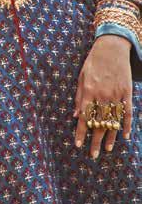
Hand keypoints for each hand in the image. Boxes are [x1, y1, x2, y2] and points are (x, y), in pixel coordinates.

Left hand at [74, 34, 131, 157]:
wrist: (111, 47)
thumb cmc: (93, 62)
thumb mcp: (81, 76)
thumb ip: (79, 97)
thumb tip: (76, 116)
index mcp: (88, 91)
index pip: (84, 117)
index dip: (81, 132)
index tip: (78, 145)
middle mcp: (102, 95)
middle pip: (98, 123)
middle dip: (94, 140)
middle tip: (92, 155)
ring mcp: (116, 94)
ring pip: (113, 121)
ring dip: (110, 137)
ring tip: (106, 149)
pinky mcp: (126, 92)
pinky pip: (127, 113)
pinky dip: (126, 126)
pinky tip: (125, 137)